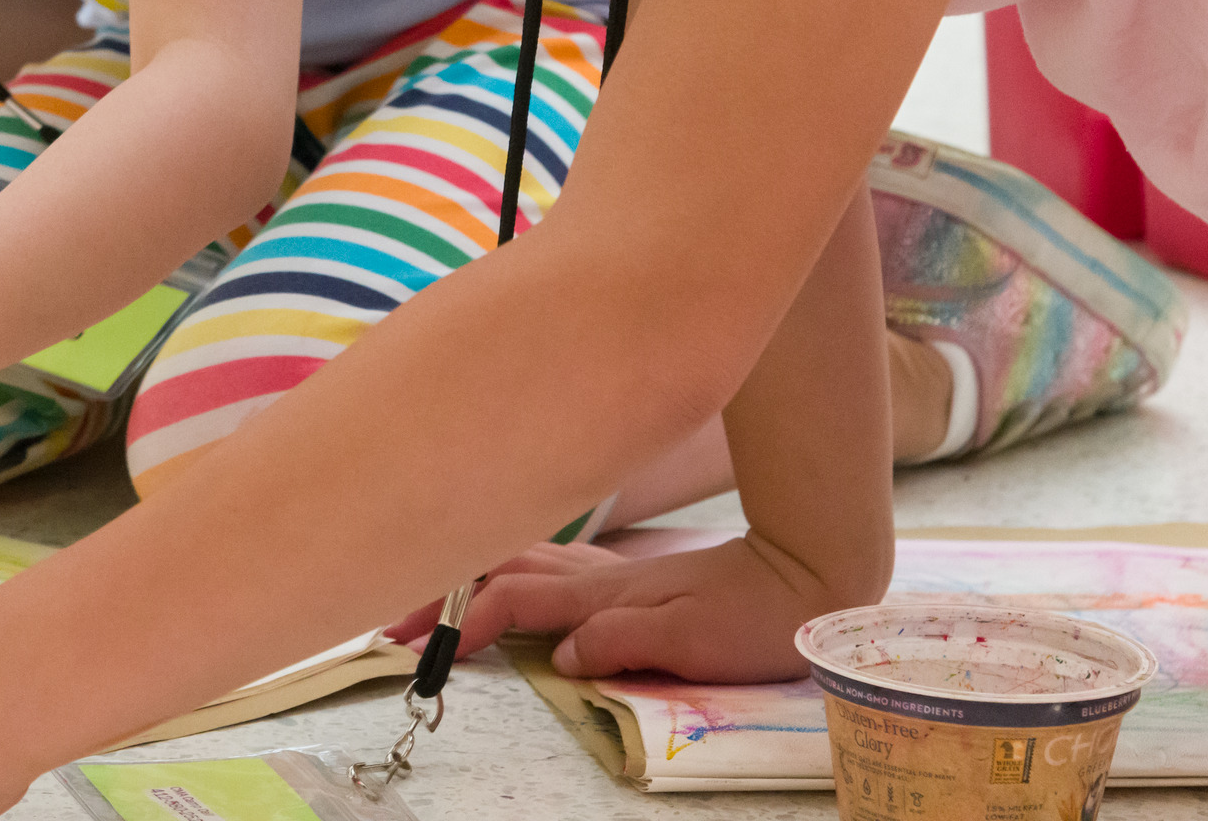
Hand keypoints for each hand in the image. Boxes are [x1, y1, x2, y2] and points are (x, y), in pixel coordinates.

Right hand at [386, 534, 846, 682]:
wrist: (809, 575)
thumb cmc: (754, 618)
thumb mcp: (692, 641)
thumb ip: (623, 642)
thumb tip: (566, 654)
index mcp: (602, 595)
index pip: (513, 600)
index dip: (463, 621)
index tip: (419, 646)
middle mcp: (596, 574)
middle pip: (500, 568)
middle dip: (444, 587)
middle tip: (398, 618)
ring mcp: (609, 568)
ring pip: (521, 554)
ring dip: (471, 569)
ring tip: (433, 587)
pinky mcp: (627, 572)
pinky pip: (549, 556)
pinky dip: (510, 559)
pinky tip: (508, 566)